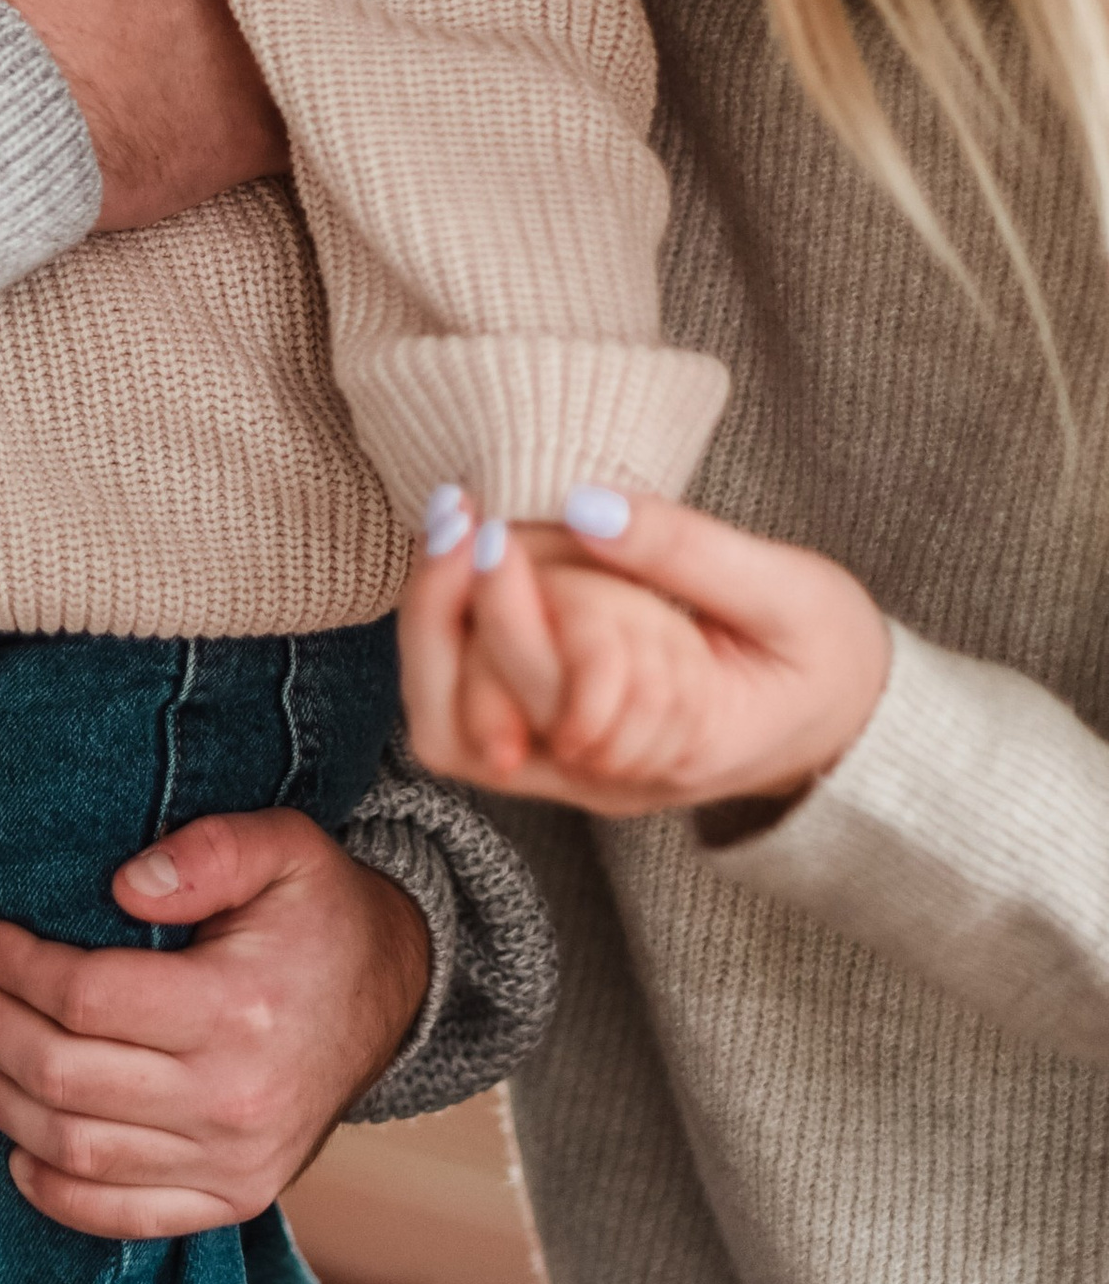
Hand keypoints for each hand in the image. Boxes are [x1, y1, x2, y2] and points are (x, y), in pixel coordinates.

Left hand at [0, 809, 429, 1235]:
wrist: (394, 994)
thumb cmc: (322, 913)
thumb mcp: (285, 845)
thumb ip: (208, 850)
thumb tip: (122, 886)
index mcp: (240, 1009)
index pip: (87, 999)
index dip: (17, 967)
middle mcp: (235, 1100)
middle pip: (65, 1078)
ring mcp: (236, 1163)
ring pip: (78, 1152)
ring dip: (2, 1106)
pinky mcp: (235, 1199)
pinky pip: (125, 1219)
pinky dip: (57, 1194)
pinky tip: (17, 1150)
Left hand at [400, 490, 893, 814]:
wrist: (846, 722)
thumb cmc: (828, 654)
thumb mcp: (786, 590)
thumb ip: (688, 550)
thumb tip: (583, 504)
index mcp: (685, 744)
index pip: (558, 700)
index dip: (510, 612)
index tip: (498, 527)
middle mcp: (613, 778)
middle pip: (473, 728)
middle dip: (448, 612)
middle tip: (460, 514)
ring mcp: (578, 773)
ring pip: (454, 726)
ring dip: (437, 624)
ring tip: (456, 526)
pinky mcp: (559, 748)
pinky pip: (474, 709)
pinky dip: (455, 636)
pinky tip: (469, 560)